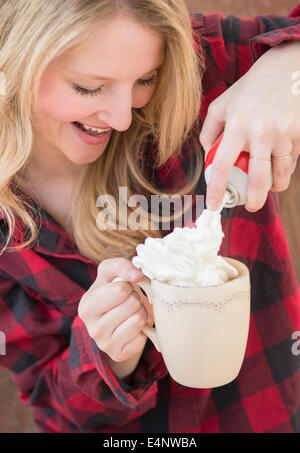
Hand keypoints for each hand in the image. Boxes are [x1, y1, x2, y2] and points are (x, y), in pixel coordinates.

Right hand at [78, 258, 152, 362]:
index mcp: (86, 306)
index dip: (128, 286)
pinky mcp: (118, 355)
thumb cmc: (111, 291)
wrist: (112, 320)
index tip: (122, 289)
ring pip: (139, 320)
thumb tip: (138, 274)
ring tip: (131, 313)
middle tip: (128, 302)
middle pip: (132, 304)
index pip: (121, 290)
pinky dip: (142, 330)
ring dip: (141, 313)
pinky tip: (132, 328)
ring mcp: (105, 344)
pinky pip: (142, 338)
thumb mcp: (110, 273)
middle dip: (136, 299)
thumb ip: (122, 266)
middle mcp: (92, 328)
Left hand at [199, 41, 299, 211]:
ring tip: (270, 190)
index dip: (216, 190)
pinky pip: (292, 161)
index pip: (221, 166)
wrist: (288, 67)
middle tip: (251, 206)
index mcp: (237, 126)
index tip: (214, 205)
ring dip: (275, 187)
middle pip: (257, 180)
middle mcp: (260, 132)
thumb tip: (208, 155)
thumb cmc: (251, 87)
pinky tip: (281, 167)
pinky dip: (286, 169)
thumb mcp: (223, 103)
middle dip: (254, 201)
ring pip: (280, 174)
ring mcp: (283, 134)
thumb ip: (210, 129)